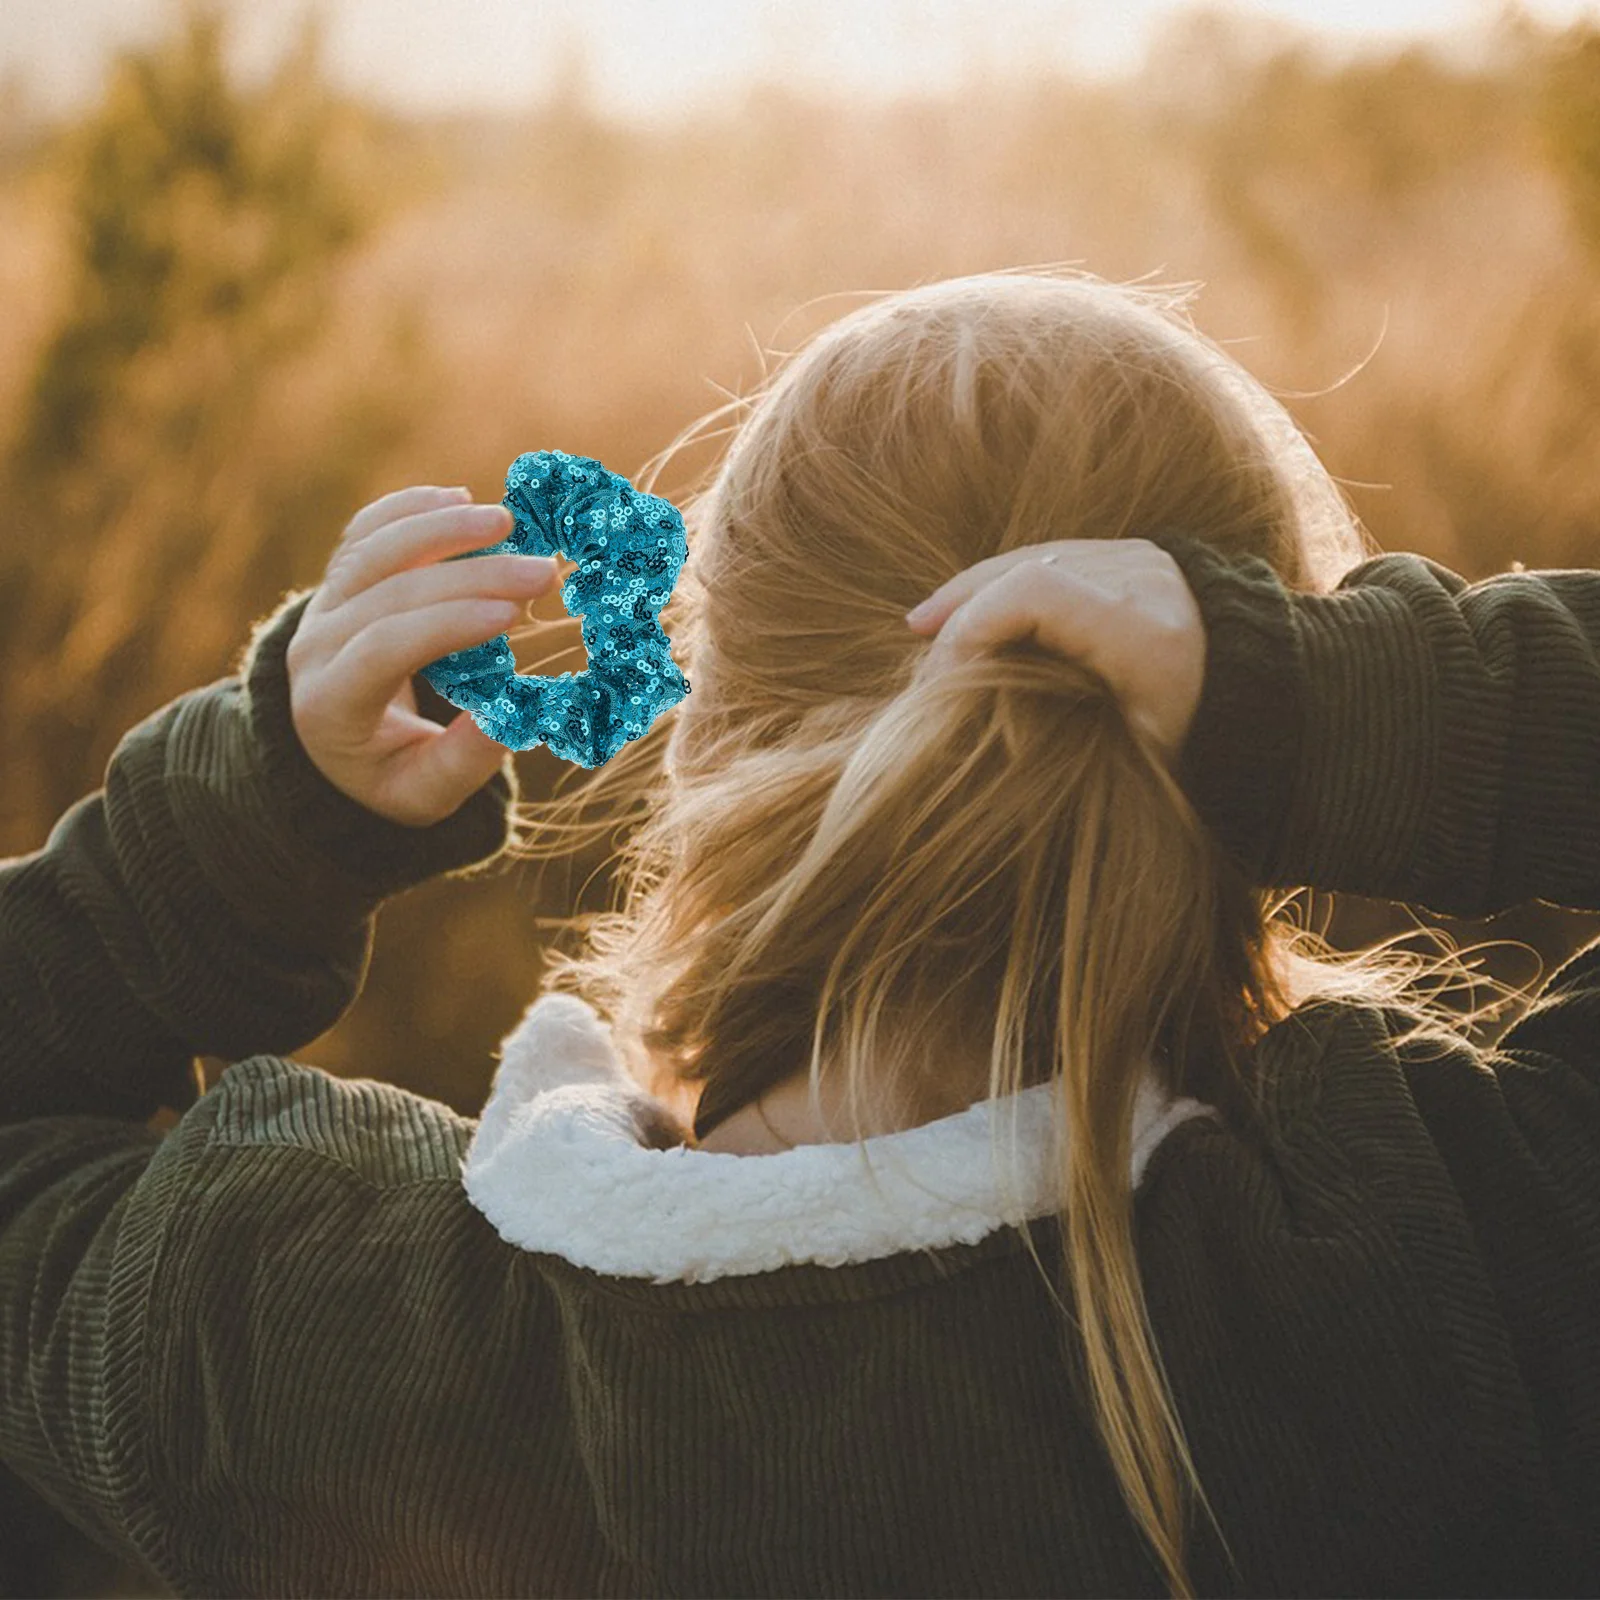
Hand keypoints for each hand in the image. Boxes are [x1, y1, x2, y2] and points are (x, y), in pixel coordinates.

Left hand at [285, 485, 559, 826]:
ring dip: (440, 528)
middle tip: (542, 569)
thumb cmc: (390, 774)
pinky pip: (366, 532)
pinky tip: (456, 498)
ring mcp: (322, 606)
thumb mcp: (424, 791)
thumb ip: (463, 760)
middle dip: (469, 576)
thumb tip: (512, 717)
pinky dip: (408, 509)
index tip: (511, 614)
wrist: (333, 747)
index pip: (383, 649)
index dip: (446, 625)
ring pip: (373, 551)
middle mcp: (316, 646)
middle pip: (388, 593)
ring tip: (505, 522)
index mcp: (330, 704)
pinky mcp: (339, 581)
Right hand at [903, 537, 1205, 765]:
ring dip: (976, 589)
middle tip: (918, 641)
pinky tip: (975, 605)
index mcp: (1146, 635)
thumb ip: (1069, 740)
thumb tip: (980, 734)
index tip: (947, 676)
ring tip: (929, 622)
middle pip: (1026, 566)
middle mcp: (1146, 581)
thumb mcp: (1139, 760)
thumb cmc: (1203, 745)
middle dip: (962, 604)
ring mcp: (1144, 558)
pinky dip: (1007, 581)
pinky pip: (1056, 557)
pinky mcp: (1139, 554)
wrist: (1278, 697)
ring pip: (1036, 555)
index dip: (975, 625)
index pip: (1034, 592)